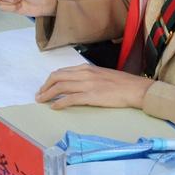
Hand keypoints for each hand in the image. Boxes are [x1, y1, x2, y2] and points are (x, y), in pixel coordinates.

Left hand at [35, 65, 152, 109]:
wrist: (135, 88)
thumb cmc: (121, 83)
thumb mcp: (101, 74)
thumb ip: (88, 77)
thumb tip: (76, 83)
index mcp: (86, 68)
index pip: (62, 72)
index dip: (50, 80)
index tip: (44, 87)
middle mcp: (84, 74)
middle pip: (57, 77)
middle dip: (45, 86)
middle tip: (38, 95)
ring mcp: (87, 84)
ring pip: (61, 87)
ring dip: (48, 94)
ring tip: (42, 101)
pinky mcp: (92, 96)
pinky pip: (71, 98)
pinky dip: (60, 102)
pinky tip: (54, 107)